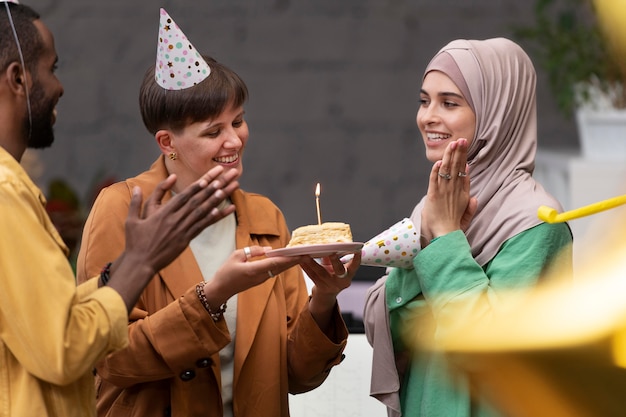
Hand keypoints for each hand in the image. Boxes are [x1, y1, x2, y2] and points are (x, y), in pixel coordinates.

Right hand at [107, 166, 239, 311]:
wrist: (140, 263)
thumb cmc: (135, 242)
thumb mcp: (131, 220)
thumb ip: (135, 202)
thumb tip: (137, 187)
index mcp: (163, 213)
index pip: (184, 195)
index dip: (198, 185)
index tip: (209, 176)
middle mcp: (175, 219)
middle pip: (197, 200)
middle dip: (212, 187)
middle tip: (224, 177)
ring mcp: (182, 230)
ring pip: (202, 212)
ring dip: (216, 199)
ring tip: (228, 189)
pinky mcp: (185, 240)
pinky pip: (202, 227)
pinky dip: (213, 218)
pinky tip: (224, 210)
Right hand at [202, 246, 302, 307]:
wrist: (221, 290)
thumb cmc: (225, 272)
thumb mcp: (236, 256)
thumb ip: (253, 251)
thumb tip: (269, 249)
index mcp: (254, 270)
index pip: (276, 263)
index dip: (290, 258)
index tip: (301, 254)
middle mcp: (261, 276)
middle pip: (281, 267)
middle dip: (295, 260)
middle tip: (308, 254)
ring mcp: (261, 280)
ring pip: (279, 270)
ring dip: (290, 263)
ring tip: (301, 255)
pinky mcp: (261, 280)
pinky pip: (274, 271)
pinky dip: (282, 265)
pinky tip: (288, 260)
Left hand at [299, 250, 361, 333]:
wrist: (327, 292)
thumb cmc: (333, 275)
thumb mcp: (336, 267)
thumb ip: (333, 257)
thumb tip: (328, 243)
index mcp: (348, 274)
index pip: (354, 266)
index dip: (357, 259)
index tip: (358, 251)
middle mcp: (341, 281)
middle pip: (339, 270)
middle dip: (335, 261)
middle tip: (331, 253)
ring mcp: (331, 285)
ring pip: (321, 273)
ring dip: (313, 263)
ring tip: (306, 255)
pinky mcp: (320, 287)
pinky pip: (312, 276)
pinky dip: (306, 268)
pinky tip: (301, 261)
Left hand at [421, 138, 474, 241]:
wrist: (446, 235)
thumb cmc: (454, 226)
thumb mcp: (466, 214)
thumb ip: (471, 204)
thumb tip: (475, 195)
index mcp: (462, 193)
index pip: (462, 171)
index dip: (462, 158)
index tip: (463, 146)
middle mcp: (454, 190)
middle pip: (457, 167)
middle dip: (459, 152)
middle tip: (461, 140)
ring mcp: (444, 192)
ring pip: (447, 170)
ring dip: (449, 157)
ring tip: (452, 145)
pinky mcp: (433, 196)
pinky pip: (434, 180)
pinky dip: (436, 171)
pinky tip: (439, 162)